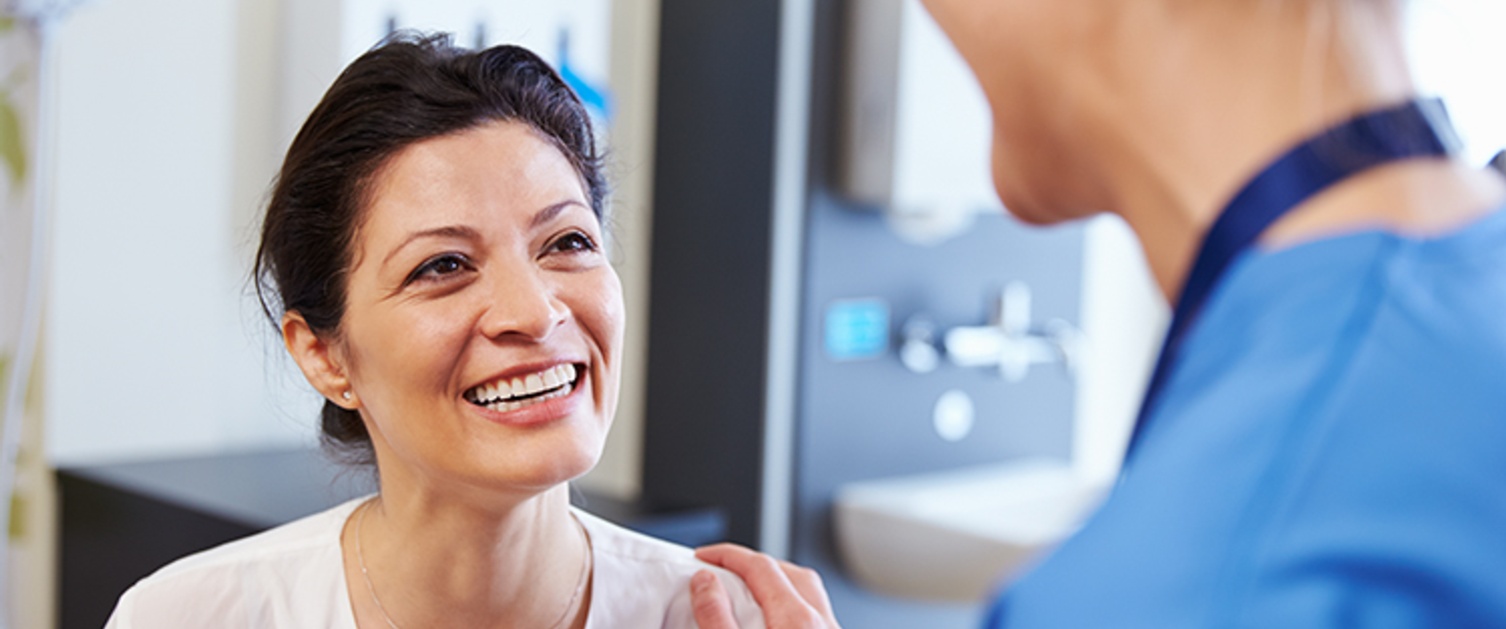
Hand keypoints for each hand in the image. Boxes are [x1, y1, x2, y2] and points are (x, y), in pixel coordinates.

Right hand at [691, 543, 840, 628]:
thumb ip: (717, 617)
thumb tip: (704, 583)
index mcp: (796, 620)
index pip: (760, 566)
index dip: (727, 555)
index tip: (704, 557)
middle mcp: (822, 624)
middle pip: (790, 572)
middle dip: (754, 565)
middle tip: (724, 571)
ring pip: (808, 593)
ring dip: (777, 584)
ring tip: (747, 595)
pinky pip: (814, 616)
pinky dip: (792, 607)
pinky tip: (773, 623)